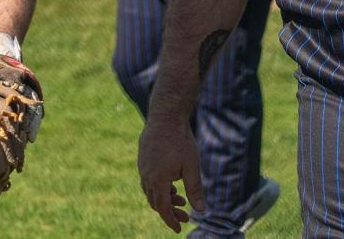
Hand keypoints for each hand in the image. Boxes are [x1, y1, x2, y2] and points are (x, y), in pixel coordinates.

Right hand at [138, 115, 204, 232]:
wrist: (165, 116)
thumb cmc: (181, 140)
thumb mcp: (192, 166)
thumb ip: (195, 190)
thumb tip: (202, 211)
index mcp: (158, 180)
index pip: (163, 209)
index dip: (171, 220)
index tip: (180, 228)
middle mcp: (146, 176)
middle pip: (156, 202)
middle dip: (170, 211)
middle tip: (185, 215)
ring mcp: (142, 167)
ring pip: (150, 191)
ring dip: (164, 198)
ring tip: (180, 197)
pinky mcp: (142, 160)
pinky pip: (148, 180)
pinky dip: (159, 187)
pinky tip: (171, 182)